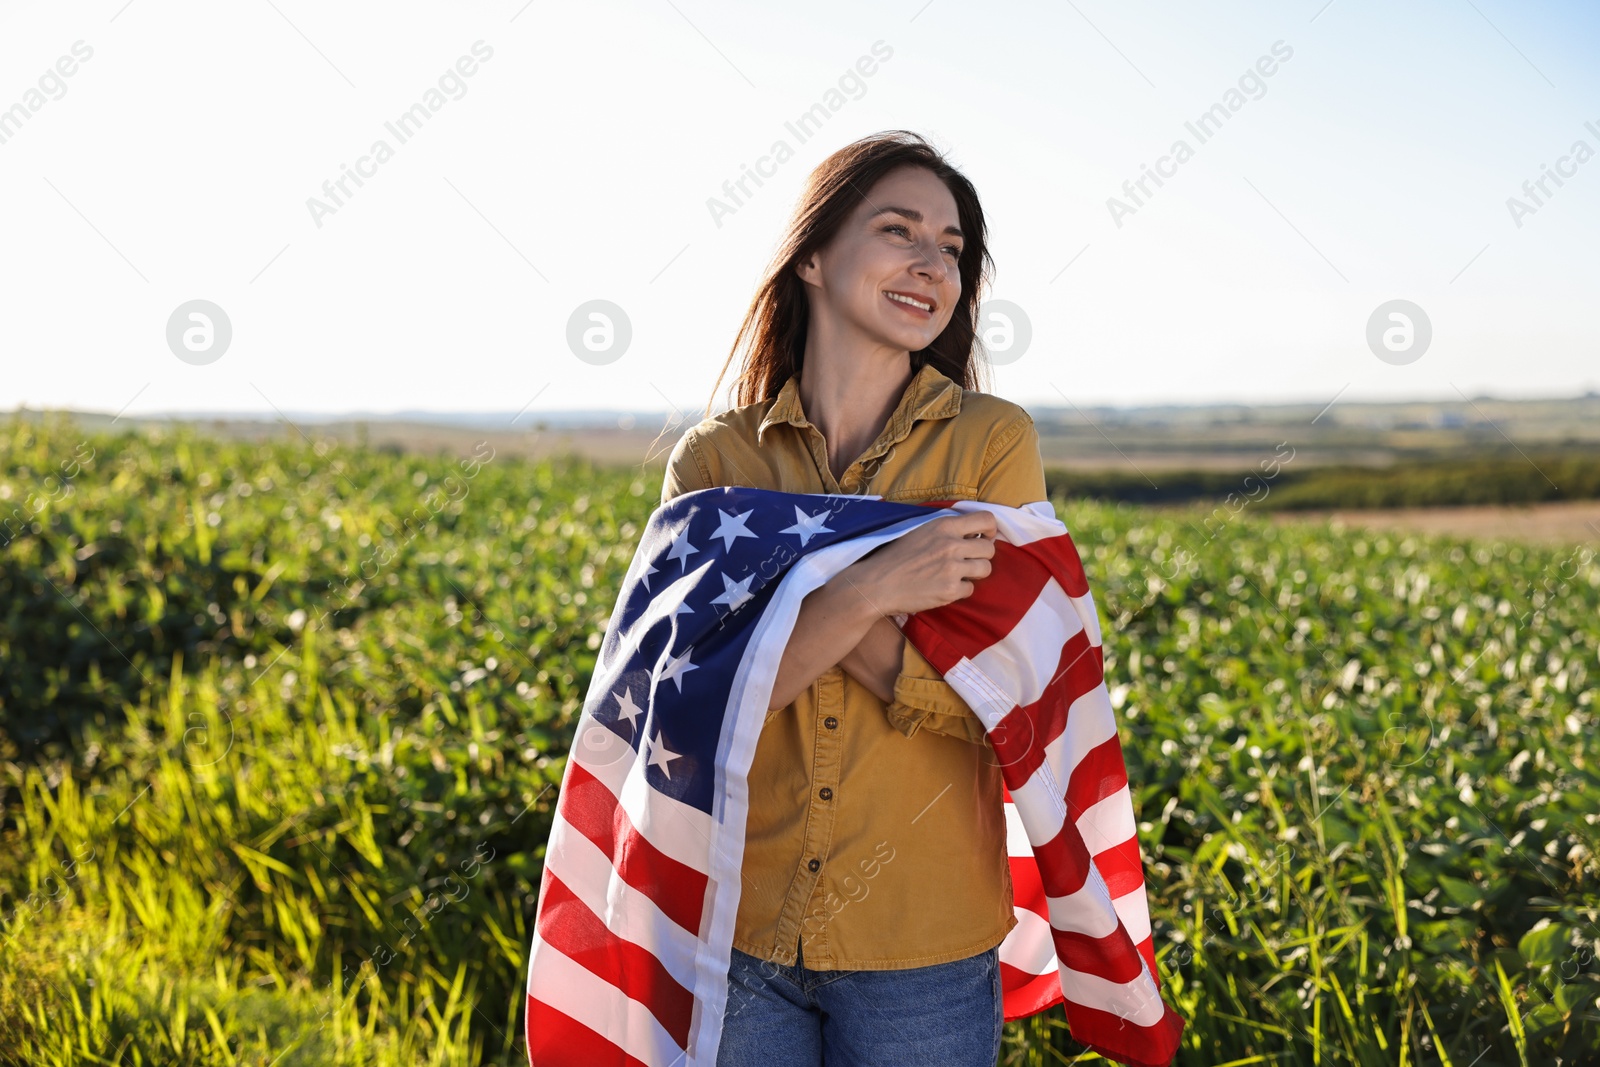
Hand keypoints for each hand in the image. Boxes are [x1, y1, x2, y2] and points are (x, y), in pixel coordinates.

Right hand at [843, 510, 997, 617]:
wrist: (877, 583)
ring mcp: (952, 568)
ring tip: (957, 575)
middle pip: (989, 549)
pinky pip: (970, 589)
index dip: (990, 530)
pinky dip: (959, 591)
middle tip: (967, 561)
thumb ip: (946, 530)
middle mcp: (951, 544)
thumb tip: (972, 533)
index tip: (984, 538)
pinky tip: (943, 588)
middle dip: (981, 556)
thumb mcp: (921, 531)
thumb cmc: (895, 557)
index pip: (986, 519)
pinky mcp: (950, 590)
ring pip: (986, 569)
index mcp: (944, 525)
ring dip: (974, 573)